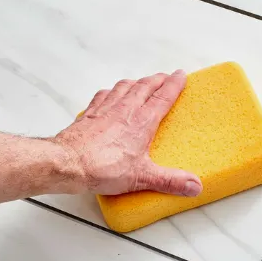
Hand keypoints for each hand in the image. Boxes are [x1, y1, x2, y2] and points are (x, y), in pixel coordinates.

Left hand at [53, 70, 202, 196]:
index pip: (162, 96)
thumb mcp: (142, 177)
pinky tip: (111, 93)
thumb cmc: (101, 167)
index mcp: (142, 121)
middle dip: (157, 80)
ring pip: (124, 87)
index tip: (181, 75)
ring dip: (136, 82)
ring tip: (142, 82)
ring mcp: (105, 109)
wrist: (67, 163)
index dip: (174, 84)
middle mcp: (125, 110)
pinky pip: (104, 95)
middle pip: (144, 86)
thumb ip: (171, 181)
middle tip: (165, 76)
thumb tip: (194, 185)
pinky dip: (112, 91)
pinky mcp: (90, 114)